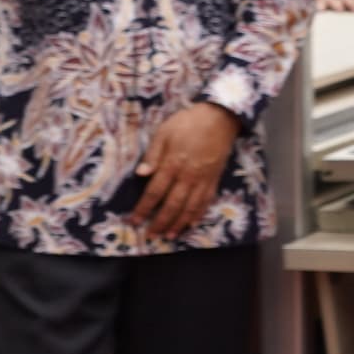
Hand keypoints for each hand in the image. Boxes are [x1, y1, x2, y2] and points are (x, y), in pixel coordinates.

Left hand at [133, 102, 240, 238]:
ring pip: (189, 208)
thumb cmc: (188, 122)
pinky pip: (205, 202)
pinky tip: (191, 224)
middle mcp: (187, 176)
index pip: (154, 192)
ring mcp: (203, 180)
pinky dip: (198, 215)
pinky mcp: (214, 180)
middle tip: (150, 235)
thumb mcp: (164, 132)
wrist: (219, 118)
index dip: (143, 208)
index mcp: (172, 164)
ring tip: (168, 235)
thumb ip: (152, 155)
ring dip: (178, 224)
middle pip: (171, 205)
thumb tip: (140, 174)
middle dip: (159, 222)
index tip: (134, 220)